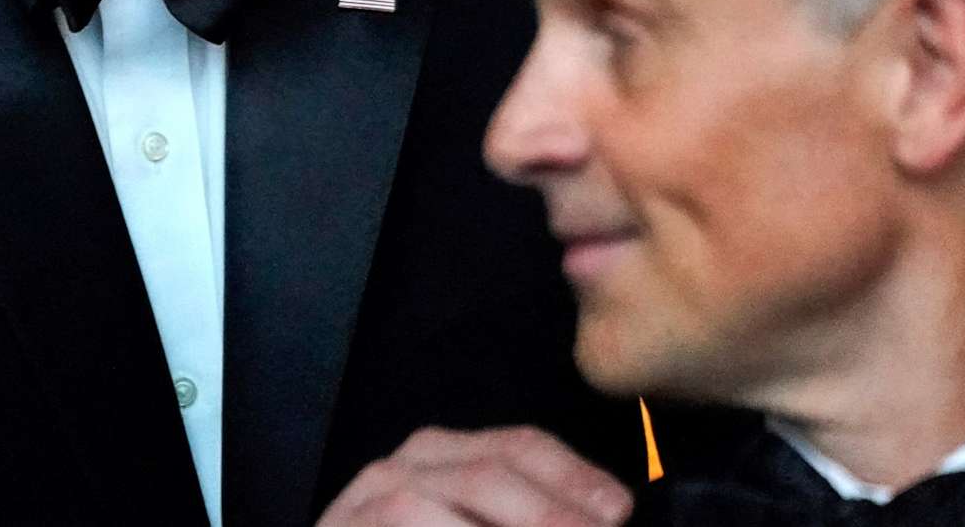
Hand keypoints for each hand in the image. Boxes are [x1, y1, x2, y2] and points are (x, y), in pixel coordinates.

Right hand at [318, 426, 636, 525]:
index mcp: (447, 455)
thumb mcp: (475, 521)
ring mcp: (370, 497)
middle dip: (548, 510)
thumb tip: (599, 518)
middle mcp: (408, 464)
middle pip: (491, 471)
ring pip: (443, 500)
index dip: (574, 476)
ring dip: (514, 520)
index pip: (521, 446)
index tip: (620, 509)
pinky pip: (401, 525)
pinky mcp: (344, 526)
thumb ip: (525, 513)